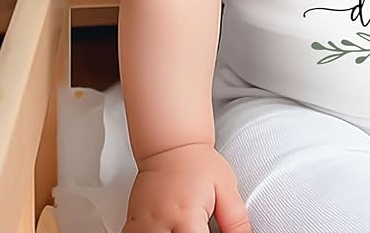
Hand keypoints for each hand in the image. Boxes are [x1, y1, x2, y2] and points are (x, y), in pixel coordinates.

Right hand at [122, 142, 251, 232]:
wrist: (170, 145)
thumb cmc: (198, 163)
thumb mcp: (226, 187)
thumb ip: (236, 219)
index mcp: (187, 216)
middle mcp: (161, 224)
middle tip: (196, 229)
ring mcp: (143, 226)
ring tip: (182, 228)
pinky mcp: (132, 226)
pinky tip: (166, 232)